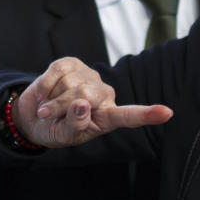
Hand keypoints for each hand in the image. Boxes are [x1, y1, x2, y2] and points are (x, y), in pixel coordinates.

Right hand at [13, 57, 172, 147]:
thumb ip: (75, 124)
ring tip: (49, 105)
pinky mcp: (73, 63)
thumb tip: (81, 104)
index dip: (146, 114)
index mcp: (108, 116)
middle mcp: (104, 94)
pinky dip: (44, 85)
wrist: (33, 116)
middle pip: (85, 95)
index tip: (166, 113)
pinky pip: (57, 71)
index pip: (128, 116)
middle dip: (61, 106)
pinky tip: (45, 92)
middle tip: (48, 115)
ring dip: (50, 98)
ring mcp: (90, 76)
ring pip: (68, 83)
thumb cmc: (55, 130)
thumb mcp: (65, 136)